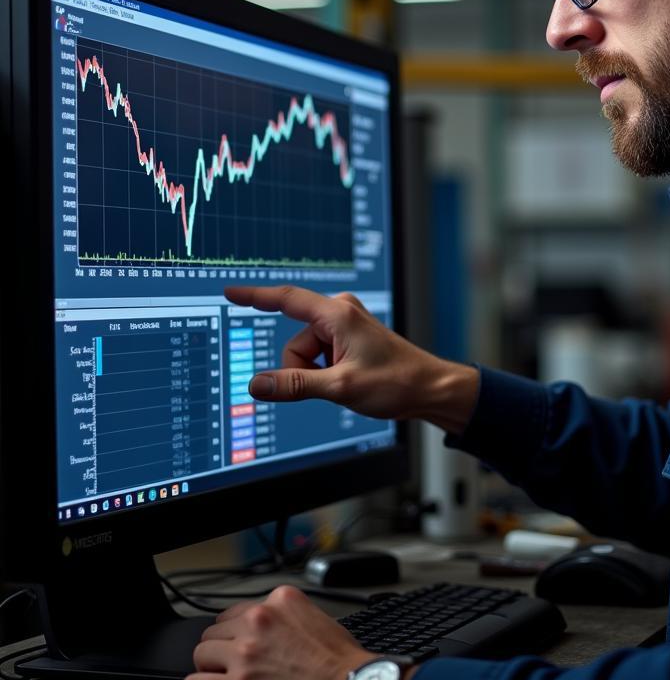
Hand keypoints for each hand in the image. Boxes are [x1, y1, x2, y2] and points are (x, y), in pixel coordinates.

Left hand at [182, 584, 370, 679]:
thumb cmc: (338, 660)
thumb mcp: (315, 617)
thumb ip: (285, 616)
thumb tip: (264, 629)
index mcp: (280, 600)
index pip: (237, 609)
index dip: (237, 630)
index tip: (239, 642)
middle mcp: (259, 619)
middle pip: (216, 630)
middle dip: (223, 647)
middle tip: (234, 663)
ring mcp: (246, 651)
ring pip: (202, 653)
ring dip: (211, 666)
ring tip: (224, 678)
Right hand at [223, 285, 478, 431]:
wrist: (428, 388)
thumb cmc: (395, 382)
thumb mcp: (341, 387)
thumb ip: (296, 385)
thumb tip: (256, 385)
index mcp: (337, 314)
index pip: (286, 300)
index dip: (255, 297)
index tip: (231, 291)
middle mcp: (339, 313)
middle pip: (294, 342)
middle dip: (301, 368)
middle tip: (334, 383)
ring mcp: (344, 325)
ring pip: (304, 353)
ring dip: (315, 373)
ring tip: (348, 381)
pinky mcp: (347, 339)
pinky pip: (317, 357)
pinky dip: (324, 372)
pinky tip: (348, 379)